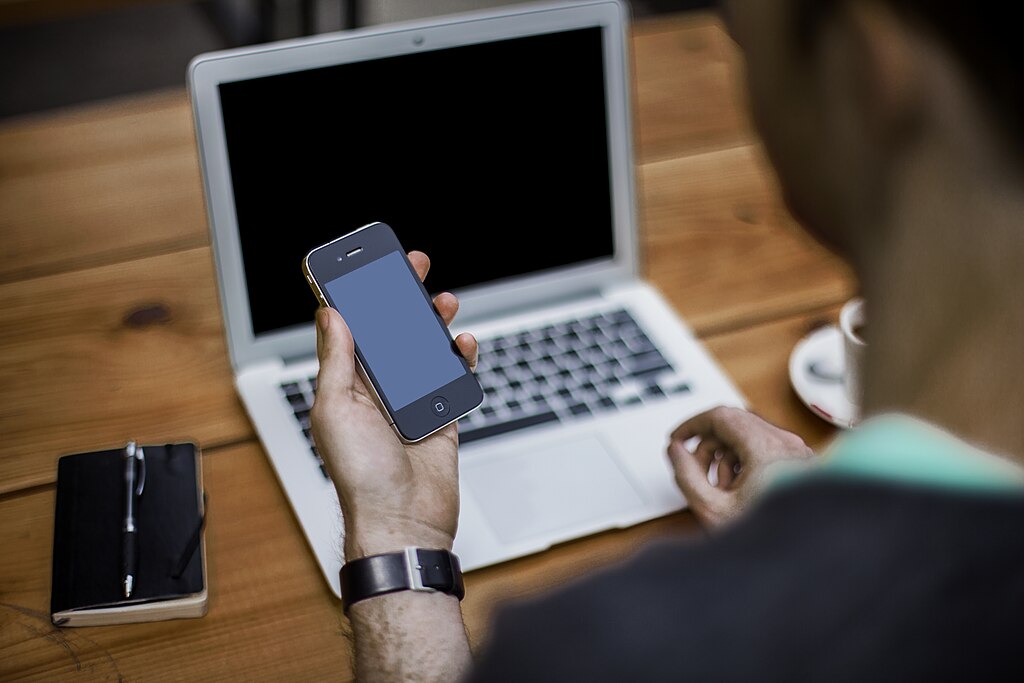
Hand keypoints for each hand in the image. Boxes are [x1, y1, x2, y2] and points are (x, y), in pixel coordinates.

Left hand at [310, 251, 477, 560]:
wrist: (403, 522)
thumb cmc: (361, 477)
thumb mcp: (336, 410)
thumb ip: (337, 361)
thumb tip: (330, 314)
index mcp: (346, 386)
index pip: (351, 329)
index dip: (357, 295)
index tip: (366, 265)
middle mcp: (377, 391)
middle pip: (391, 332)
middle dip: (401, 297)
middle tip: (413, 267)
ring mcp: (411, 402)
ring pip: (424, 350)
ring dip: (433, 323)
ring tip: (443, 302)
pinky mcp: (441, 416)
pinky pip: (452, 378)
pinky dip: (459, 358)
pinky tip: (462, 344)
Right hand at [666, 406, 813, 527]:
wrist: (804, 558)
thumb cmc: (772, 540)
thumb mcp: (713, 510)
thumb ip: (686, 475)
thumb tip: (676, 451)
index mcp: (767, 449)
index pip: (721, 416)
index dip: (692, 425)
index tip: (677, 439)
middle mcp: (787, 444)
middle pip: (734, 424)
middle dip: (708, 446)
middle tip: (693, 470)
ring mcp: (797, 452)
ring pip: (748, 437)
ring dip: (726, 456)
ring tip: (721, 489)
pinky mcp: (801, 463)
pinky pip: (764, 449)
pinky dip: (745, 462)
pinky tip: (740, 491)